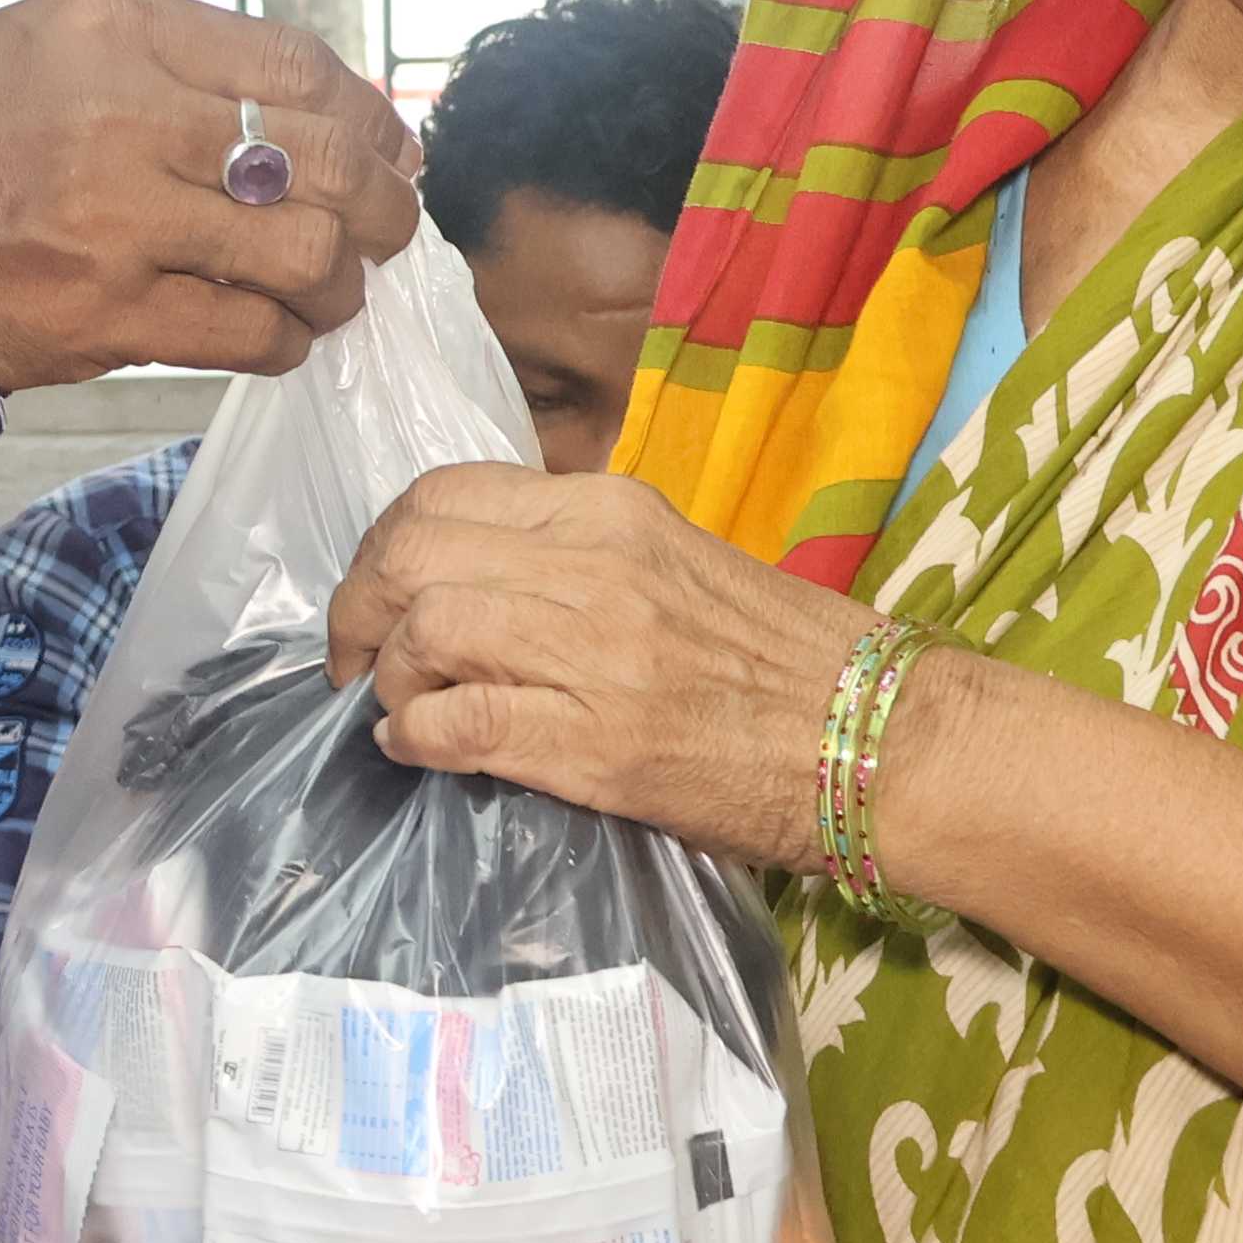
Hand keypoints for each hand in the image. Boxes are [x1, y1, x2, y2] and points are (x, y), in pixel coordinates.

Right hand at [0, 0, 416, 391]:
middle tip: (390, 223)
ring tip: (335, 285)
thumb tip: (328, 107)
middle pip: (323, 156)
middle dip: (384, 200)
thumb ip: (183, 58)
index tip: (390, 143)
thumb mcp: (58, 41)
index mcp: (115, 30)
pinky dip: (287, 336)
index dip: (369, 112)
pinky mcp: (106, 317)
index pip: (297, 64)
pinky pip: (250, 333)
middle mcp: (123, 115)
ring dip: (342, 279)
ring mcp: (117, 221)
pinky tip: (279, 328)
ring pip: (303, 252)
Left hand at [328, 462, 879, 871]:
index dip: (382, 545)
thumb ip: (577, 561)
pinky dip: (415, 736)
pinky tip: (417, 750)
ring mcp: (597, 653)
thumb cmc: (790, 660)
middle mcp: (596, 564)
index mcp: (611, 510)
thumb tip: (475, 587)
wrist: (886, 738)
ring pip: (425, 626)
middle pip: (412, 551)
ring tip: (402, 709)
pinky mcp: (599, 746)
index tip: (375, 594)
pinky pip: (461, 722)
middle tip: (356, 659)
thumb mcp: (675, 565)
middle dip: (357, 606)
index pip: (442, 492)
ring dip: (387, 675)